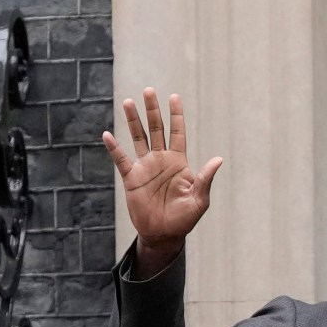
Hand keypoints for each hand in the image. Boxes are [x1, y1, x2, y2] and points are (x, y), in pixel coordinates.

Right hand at [102, 89, 224, 276]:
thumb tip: (218, 159)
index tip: (174, 96)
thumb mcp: (199, 200)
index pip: (177, 133)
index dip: (176, 116)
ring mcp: (146, 167)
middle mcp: (161, 160)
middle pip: (156, 129)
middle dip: (153, 110)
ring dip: (133, 121)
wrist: (164, 235)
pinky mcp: (132, 178)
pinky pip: (121, 159)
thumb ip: (206, 179)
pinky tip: (107, 135)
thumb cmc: (185, 219)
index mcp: (179, 162)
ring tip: (128, 102)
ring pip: (138, 138)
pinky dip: (114, 148)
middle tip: (149, 91)